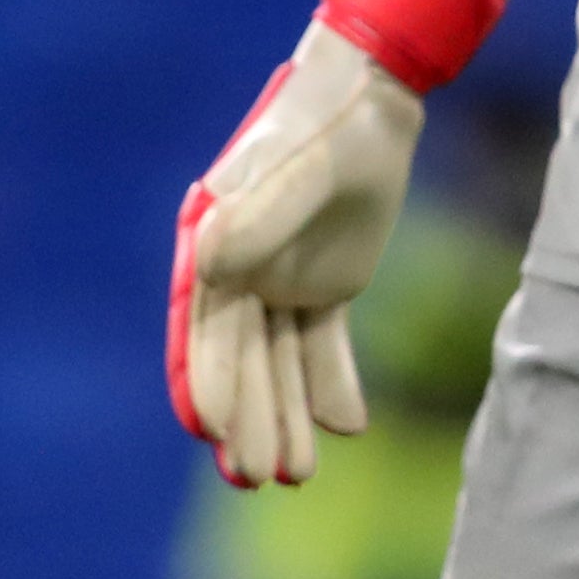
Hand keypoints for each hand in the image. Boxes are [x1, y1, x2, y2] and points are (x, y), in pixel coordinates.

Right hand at [166, 0, 507, 486]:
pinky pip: (324, 347)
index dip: (205, 380)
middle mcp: (239, 270)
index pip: (204, 328)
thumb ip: (260, 216)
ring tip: (295, 476)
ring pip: (281, 363)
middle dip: (248, 418)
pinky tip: (345, 426)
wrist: (374, 101)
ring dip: (286, 416)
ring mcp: (281, 283)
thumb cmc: (323, 126)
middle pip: (242, 359)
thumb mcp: (297, 168)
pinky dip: (332, 386)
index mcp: (214, 244)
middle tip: (257, 477)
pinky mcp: (326, 287)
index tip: (209, 429)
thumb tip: (211, 263)